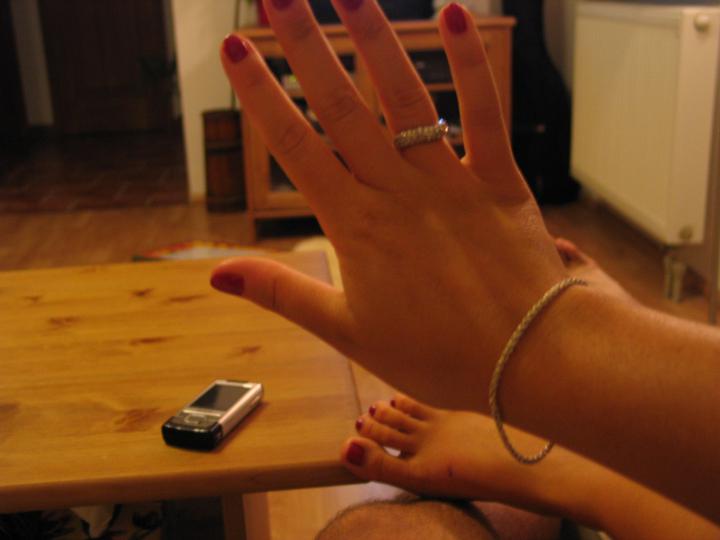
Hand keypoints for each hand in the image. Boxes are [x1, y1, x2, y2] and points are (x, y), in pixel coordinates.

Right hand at [211, 0, 566, 408]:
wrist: (525, 362)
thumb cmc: (436, 355)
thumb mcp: (346, 332)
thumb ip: (282, 293)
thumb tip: (218, 273)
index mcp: (353, 226)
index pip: (293, 146)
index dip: (260, 94)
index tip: (234, 49)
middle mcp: (395, 190)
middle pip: (339, 105)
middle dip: (303, 45)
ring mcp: (448, 180)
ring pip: (403, 96)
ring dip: (374, 38)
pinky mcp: (497, 180)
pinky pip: (484, 113)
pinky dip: (471, 64)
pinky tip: (454, 15)